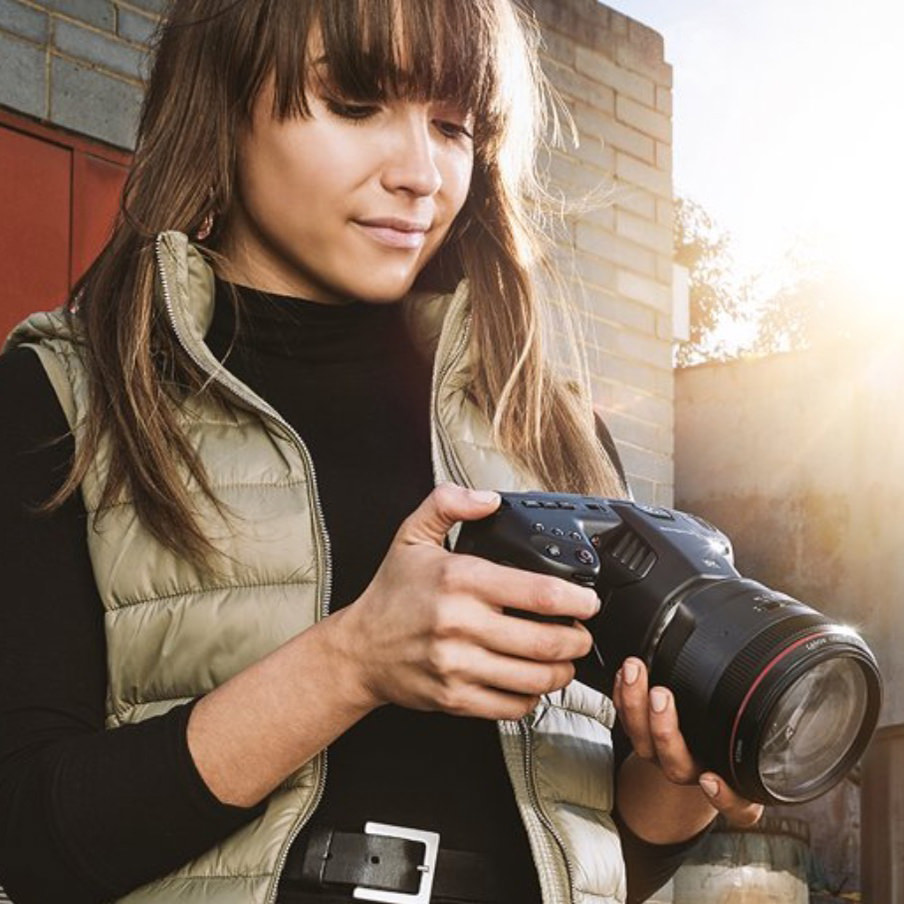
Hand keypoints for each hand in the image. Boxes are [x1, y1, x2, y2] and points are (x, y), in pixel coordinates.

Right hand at [329, 483, 600, 720]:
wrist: (358, 650)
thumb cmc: (390, 595)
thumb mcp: (412, 535)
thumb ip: (449, 504)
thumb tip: (489, 499)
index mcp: (459, 580)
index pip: (540, 593)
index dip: (578, 600)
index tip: (588, 601)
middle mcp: (460, 624)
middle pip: (546, 641)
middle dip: (578, 640)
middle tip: (581, 634)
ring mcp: (457, 665)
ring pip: (534, 678)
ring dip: (562, 671)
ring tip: (563, 659)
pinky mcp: (455, 698)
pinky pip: (511, 707)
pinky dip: (532, 697)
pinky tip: (531, 681)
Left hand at [613, 657, 762, 836]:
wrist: (697, 766)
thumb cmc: (733, 752)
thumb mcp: (759, 758)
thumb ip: (778, 743)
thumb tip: (818, 711)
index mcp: (729, 784)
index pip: (732, 802)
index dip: (722, 795)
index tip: (712, 779)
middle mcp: (693, 772)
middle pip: (674, 762)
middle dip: (664, 729)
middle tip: (663, 695)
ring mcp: (663, 755)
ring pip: (642, 740)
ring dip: (635, 704)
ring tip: (636, 671)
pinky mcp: (641, 735)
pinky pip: (626, 719)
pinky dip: (622, 697)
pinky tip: (623, 675)